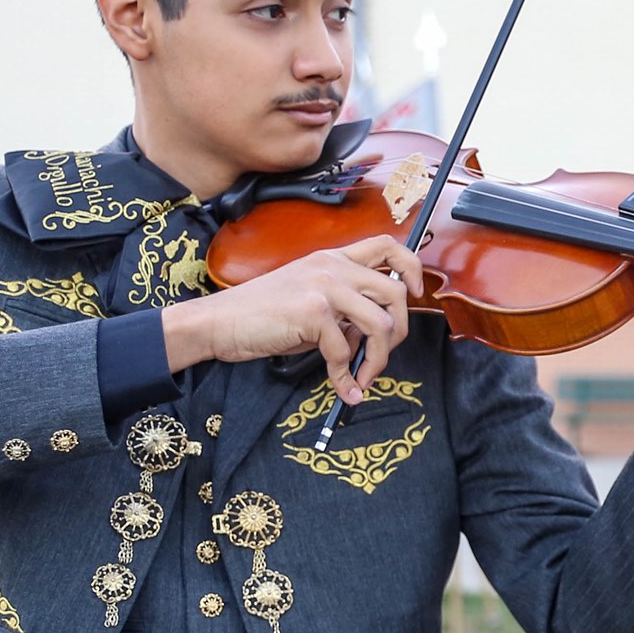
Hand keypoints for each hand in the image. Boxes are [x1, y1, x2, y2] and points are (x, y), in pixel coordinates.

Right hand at [170, 236, 423, 404]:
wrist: (219, 322)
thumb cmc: (261, 315)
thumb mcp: (309, 300)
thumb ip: (343, 309)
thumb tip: (372, 337)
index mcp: (332, 258)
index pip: (387, 245)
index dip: (411, 267)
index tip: (415, 292)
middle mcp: (332, 266)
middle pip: (395, 292)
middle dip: (399, 331)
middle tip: (382, 355)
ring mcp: (324, 286)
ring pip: (380, 323)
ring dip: (378, 360)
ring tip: (363, 377)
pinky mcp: (313, 312)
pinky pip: (345, 350)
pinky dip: (345, 376)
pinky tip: (341, 388)